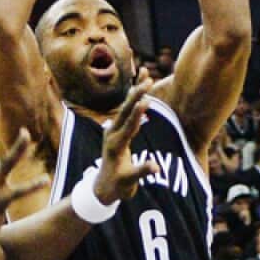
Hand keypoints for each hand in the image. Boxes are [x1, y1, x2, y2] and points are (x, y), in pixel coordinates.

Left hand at [93, 80, 159, 202]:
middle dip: (137, 95)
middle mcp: (112, 133)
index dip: (137, 114)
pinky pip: (126, 109)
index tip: (146, 100)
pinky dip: (134, 96)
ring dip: (136, 90)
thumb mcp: (130, 181)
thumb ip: (142, 171)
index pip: (128, 126)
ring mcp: (112, 129)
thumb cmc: (118, 185)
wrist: (103, 186)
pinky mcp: (116, 128)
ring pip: (125, 106)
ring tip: (146, 74)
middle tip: (148, 80)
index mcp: (116, 145)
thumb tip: (156, 167)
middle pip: (125, 110)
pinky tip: (141, 84)